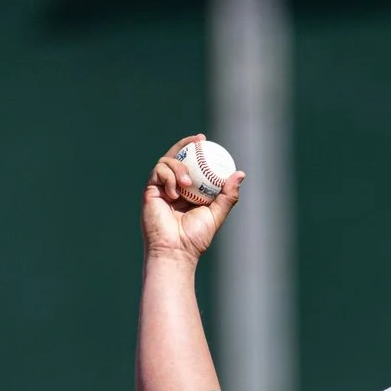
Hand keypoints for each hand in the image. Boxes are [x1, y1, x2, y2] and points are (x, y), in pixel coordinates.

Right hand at [142, 135, 242, 263]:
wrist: (176, 250)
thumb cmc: (196, 237)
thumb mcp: (216, 213)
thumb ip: (228, 195)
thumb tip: (240, 173)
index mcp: (188, 191)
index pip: (191, 164)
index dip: (196, 149)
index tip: (206, 141)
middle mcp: (173, 186)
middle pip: (176, 157)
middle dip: (185, 144)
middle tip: (199, 140)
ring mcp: (161, 188)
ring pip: (167, 162)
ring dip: (179, 168)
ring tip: (188, 183)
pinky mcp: (150, 191)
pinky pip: (158, 173)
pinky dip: (169, 179)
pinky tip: (176, 193)